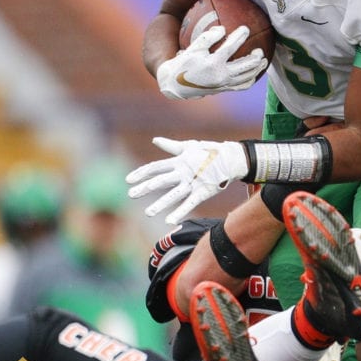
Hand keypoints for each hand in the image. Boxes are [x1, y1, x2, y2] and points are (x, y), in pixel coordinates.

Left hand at [127, 137, 249, 223]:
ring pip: (174, 194)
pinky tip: (169, 221)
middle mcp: (184, 172)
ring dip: (161, 204)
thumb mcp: (189, 146)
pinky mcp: (204, 191)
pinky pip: (190, 203)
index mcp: (179, 161)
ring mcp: (194, 182)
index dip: (141, 173)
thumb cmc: (209, 151)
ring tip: (148, 213)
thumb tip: (155, 140)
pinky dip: (180, 212)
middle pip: (162, 180)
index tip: (128, 180)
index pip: (156, 167)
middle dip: (146, 188)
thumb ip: (171, 146)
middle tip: (131, 195)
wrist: (231, 158)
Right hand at [156, 25, 267, 99]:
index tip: (245, 28)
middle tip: (260, 49)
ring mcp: (224, 84)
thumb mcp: (193, 48)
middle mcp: (220, 75)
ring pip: (246, 78)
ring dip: (257, 69)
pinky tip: (254, 73)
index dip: (239, 37)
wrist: (176, 85)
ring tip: (264, 61)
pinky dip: (250, 79)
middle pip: (245, 66)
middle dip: (255, 57)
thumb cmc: (184, 63)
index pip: (230, 48)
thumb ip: (208, 38)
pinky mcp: (224, 89)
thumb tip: (222, 28)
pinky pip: (242, 86)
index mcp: (212, 64)